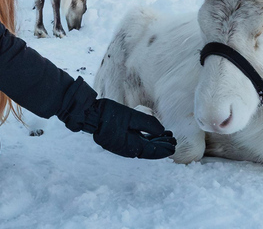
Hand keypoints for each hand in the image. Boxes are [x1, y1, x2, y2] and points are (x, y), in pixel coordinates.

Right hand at [57, 77, 175, 158]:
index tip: (173, 146)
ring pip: (143, 145)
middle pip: (148, 149)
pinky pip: (136, 141)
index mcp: (129, 146)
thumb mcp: (130, 116)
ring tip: (166, 136)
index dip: (163, 149)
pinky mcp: (119, 139)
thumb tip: (162, 130)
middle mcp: (126, 148)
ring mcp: (122, 144)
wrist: (89, 113)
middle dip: (161, 145)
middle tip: (173, 141)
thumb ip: (147, 123)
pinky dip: (146, 138)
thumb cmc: (108, 113)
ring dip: (154, 141)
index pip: (150, 150)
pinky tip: (152, 134)